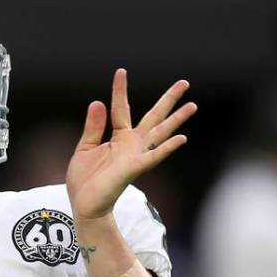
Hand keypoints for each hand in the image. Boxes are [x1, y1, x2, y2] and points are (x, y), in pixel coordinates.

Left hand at [67, 69, 195, 220]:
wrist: (84, 205)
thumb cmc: (85, 179)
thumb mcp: (85, 147)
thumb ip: (94, 126)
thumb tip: (98, 101)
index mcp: (119, 137)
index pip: (122, 108)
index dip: (120, 90)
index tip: (121, 71)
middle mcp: (132, 144)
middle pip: (154, 117)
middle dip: (169, 100)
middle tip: (184, 83)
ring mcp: (135, 156)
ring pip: (160, 134)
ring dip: (176, 120)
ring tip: (192, 105)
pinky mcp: (133, 169)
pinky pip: (153, 157)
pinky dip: (167, 148)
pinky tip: (182, 138)